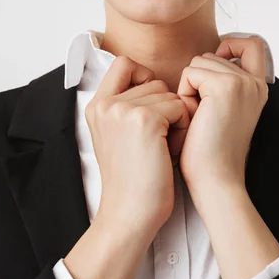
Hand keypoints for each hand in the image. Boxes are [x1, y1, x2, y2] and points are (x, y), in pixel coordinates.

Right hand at [85, 56, 189, 234]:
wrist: (129, 213)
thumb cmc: (133, 181)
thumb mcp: (117, 137)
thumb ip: (127, 107)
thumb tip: (157, 84)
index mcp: (97, 106)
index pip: (123, 64)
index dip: (144, 76)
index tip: (154, 103)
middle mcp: (106, 104)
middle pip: (153, 81)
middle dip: (165, 106)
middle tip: (159, 139)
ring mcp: (123, 109)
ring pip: (169, 94)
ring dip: (175, 118)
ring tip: (163, 147)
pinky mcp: (144, 119)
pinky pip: (179, 107)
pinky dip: (182, 128)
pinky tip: (169, 151)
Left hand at [176, 36, 278, 278]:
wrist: (215, 181)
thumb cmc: (209, 153)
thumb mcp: (220, 111)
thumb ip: (221, 84)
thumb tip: (206, 59)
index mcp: (258, 88)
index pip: (252, 43)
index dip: (231, 44)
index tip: (214, 70)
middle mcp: (255, 82)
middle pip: (212, 54)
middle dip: (198, 79)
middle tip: (202, 114)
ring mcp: (242, 82)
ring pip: (199, 63)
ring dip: (189, 88)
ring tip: (198, 118)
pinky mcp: (226, 86)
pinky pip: (191, 73)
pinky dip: (184, 94)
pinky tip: (193, 118)